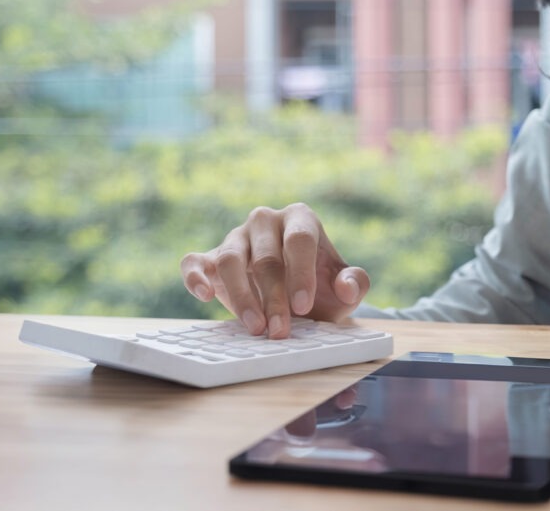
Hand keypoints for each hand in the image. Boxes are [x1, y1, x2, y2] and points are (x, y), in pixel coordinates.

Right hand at [179, 203, 369, 338]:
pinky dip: (195, 277)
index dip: (301, 273)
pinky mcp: (209, 257)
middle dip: (273, 297)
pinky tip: (205, 296)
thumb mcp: (345, 289)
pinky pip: (194, 261)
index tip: (303, 305)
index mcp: (300, 219)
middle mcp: (265, 221)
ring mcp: (235, 237)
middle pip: (265, 257)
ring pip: (230, 260)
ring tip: (254, 328)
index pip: (299, 239)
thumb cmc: (321, 287)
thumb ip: (355, 284)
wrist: (295, 298)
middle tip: (279, 331)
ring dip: (241, 297)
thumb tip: (346, 286)